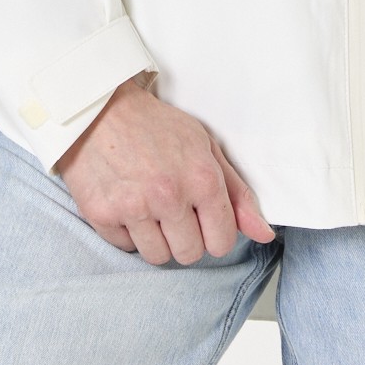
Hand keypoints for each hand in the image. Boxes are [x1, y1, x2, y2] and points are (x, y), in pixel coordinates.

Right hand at [53, 74, 276, 264]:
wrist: (100, 107)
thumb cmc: (157, 126)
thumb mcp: (205, 147)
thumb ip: (237, 193)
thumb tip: (264, 234)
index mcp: (202, 178)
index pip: (222, 241)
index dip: (213, 232)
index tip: (201, 217)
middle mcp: (169, 195)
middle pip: (189, 254)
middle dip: (184, 237)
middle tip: (171, 207)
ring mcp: (134, 207)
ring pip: (158, 257)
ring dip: (155, 238)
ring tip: (148, 205)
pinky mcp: (102, 214)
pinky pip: (125, 247)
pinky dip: (127, 232)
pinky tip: (125, 202)